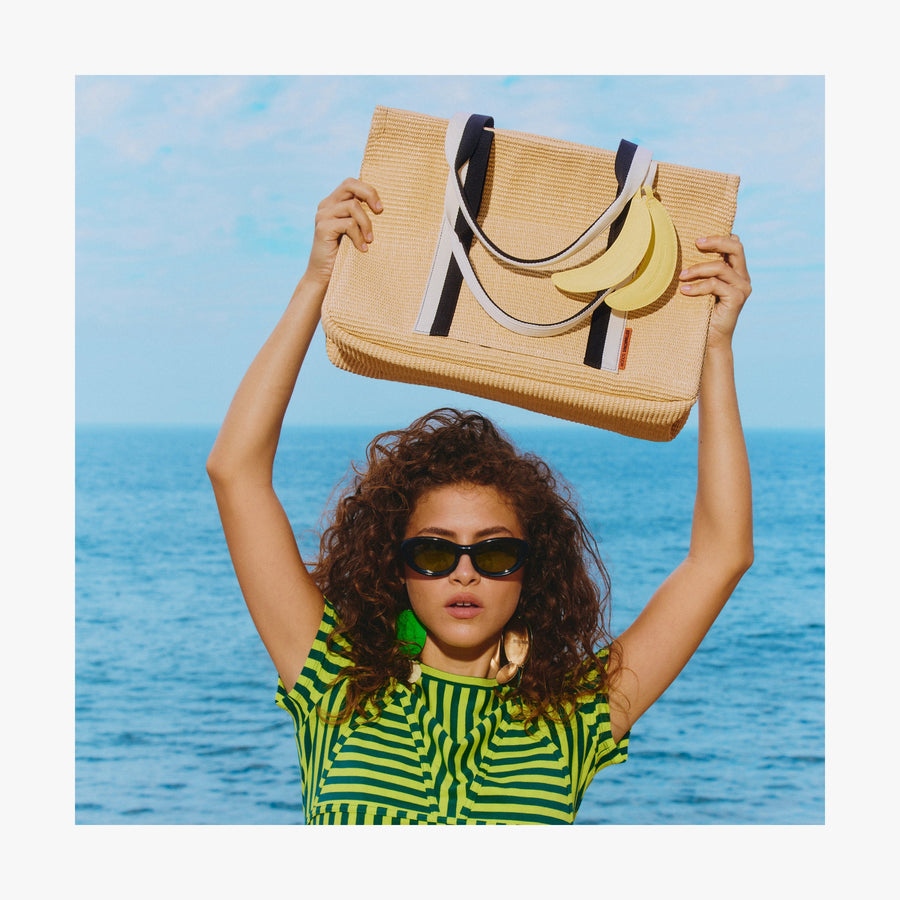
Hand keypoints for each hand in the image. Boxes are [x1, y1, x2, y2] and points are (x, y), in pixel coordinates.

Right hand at [303, 178, 382, 290]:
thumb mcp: (356, 232)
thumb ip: (362, 217)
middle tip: (380, 211)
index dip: (368, 190)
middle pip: (350, 185)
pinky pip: (348, 224)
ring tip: (370, 241)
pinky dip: (359, 236)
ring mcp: (322, 215)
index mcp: (333, 203)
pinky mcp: (322, 228)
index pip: (351, 183)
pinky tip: (362, 249)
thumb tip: (383, 207)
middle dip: (369, 194)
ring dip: (366, 224)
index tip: (380, 208)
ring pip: (352, 206)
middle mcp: (326, 205)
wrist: (325, 276)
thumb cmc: (345, 255)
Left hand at [678, 234, 750, 349]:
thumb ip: (702, 272)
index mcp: (737, 271)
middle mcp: (743, 277)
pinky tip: (684, 290)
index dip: (720, 237)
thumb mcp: (702, 287)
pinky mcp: (736, 298)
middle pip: (736, 247)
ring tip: (681, 276)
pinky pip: (715, 285)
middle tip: (696, 243)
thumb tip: (682, 252)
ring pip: (721, 267)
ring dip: (698, 269)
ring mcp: (742, 288)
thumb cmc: (701, 312)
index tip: (697, 240)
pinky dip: (698, 287)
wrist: (709, 339)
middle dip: (715, 242)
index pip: (735, 244)